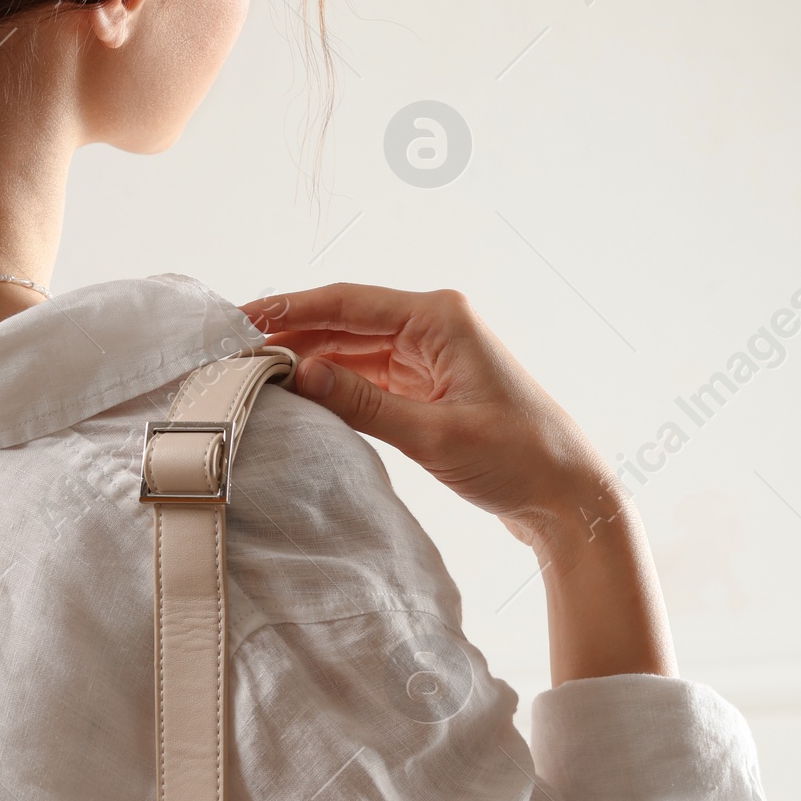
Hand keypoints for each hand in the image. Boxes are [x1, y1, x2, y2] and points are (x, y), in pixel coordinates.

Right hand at [241, 284, 610, 548]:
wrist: (568, 497)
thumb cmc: (518, 459)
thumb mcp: (434, 435)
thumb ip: (363, 402)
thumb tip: (298, 373)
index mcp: (440, 318)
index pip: (346, 303)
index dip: (288, 310)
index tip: (240, 320)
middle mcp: (434, 326)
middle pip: (344, 320)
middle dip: (290, 333)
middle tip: (233, 349)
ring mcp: (431, 356)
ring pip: (352, 348)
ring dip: (308, 359)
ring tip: (254, 373)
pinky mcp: (428, 386)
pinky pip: (368, 375)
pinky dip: (333, 383)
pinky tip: (298, 394)